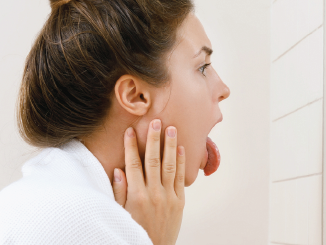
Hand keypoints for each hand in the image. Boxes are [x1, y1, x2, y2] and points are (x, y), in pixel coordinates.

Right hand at [112, 119, 184, 244]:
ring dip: (171, 146)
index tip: (130, 131)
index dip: (131, 147)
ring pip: (170, 166)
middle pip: (153, 161)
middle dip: (154, 139)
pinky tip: (181, 148)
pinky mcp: (180, 201)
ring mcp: (169, 197)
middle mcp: (153, 194)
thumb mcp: (120, 213)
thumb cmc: (134, 230)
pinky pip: (181, 178)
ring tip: (172, 128)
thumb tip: (117, 170)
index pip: (133, 165)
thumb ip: (119, 192)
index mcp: (136, 196)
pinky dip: (181, 162)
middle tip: (155, 121)